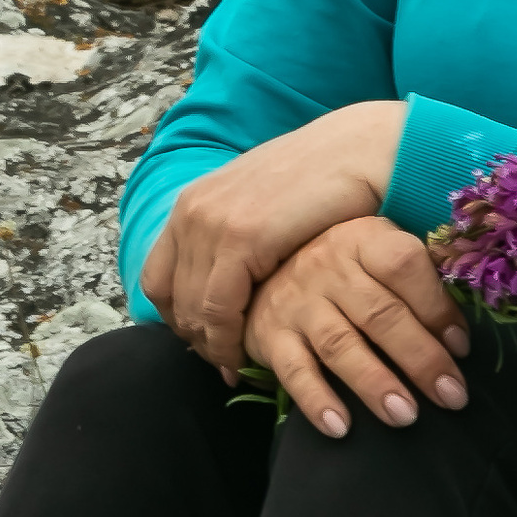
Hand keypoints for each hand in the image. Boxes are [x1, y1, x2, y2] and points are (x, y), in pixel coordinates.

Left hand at [140, 99, 409, 373]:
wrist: (359, 149)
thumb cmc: (322, 179)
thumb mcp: (260, 206)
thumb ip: (234, 237)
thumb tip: (226, 282)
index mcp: (192, 202)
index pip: (157, 276)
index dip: (175, 317)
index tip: (204, 342)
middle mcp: (192, 211)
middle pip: (169, 297)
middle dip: (194, 338)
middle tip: (223, 364)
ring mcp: (212, 222)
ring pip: (191, 308)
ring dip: (212, 345)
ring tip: (236, 366)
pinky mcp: (241, 238)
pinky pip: (219, 308)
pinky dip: (228, 339)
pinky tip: (247, 355)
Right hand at [243, 217, 470, 437]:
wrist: (264, 267)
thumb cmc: (343, 267)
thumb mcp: (377, 252)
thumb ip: (416, 281)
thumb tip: (460, 336)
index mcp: (363, 239)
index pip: (403, 265)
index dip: (436, 307)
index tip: (462, 347)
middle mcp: (327, 267)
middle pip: (380, 314)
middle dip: (420, 359)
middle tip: (451, 396)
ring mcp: (296, 302)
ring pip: (340, 345)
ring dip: (374, 383)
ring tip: (405, 416)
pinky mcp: (270, 335)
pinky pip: (293, 370)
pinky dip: (316, 400)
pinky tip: (340, 427)